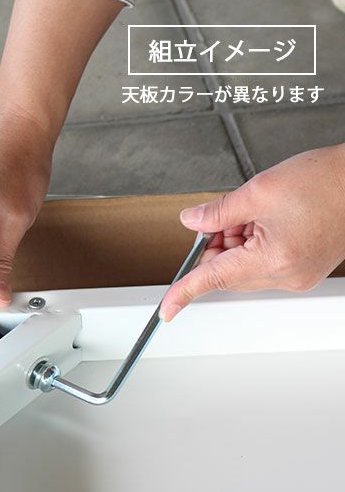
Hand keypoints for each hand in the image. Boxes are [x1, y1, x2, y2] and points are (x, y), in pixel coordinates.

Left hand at [160, 144, 344, 321]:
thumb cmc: (326, 181)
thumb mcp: (260, 190)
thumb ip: (219, 211)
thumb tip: (192, 221)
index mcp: (272, 258)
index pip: (213, 279)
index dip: (184, 292)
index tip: (166, 310)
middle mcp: (286, 275)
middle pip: (227, 274)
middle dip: (218, 247)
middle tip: (226, 217)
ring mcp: (297, 277)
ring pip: (244, 270)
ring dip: (237, 245)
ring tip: (256, 214)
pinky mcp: (304, 272)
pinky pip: (264, 267)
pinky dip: (255, 247)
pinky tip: (268, 223)